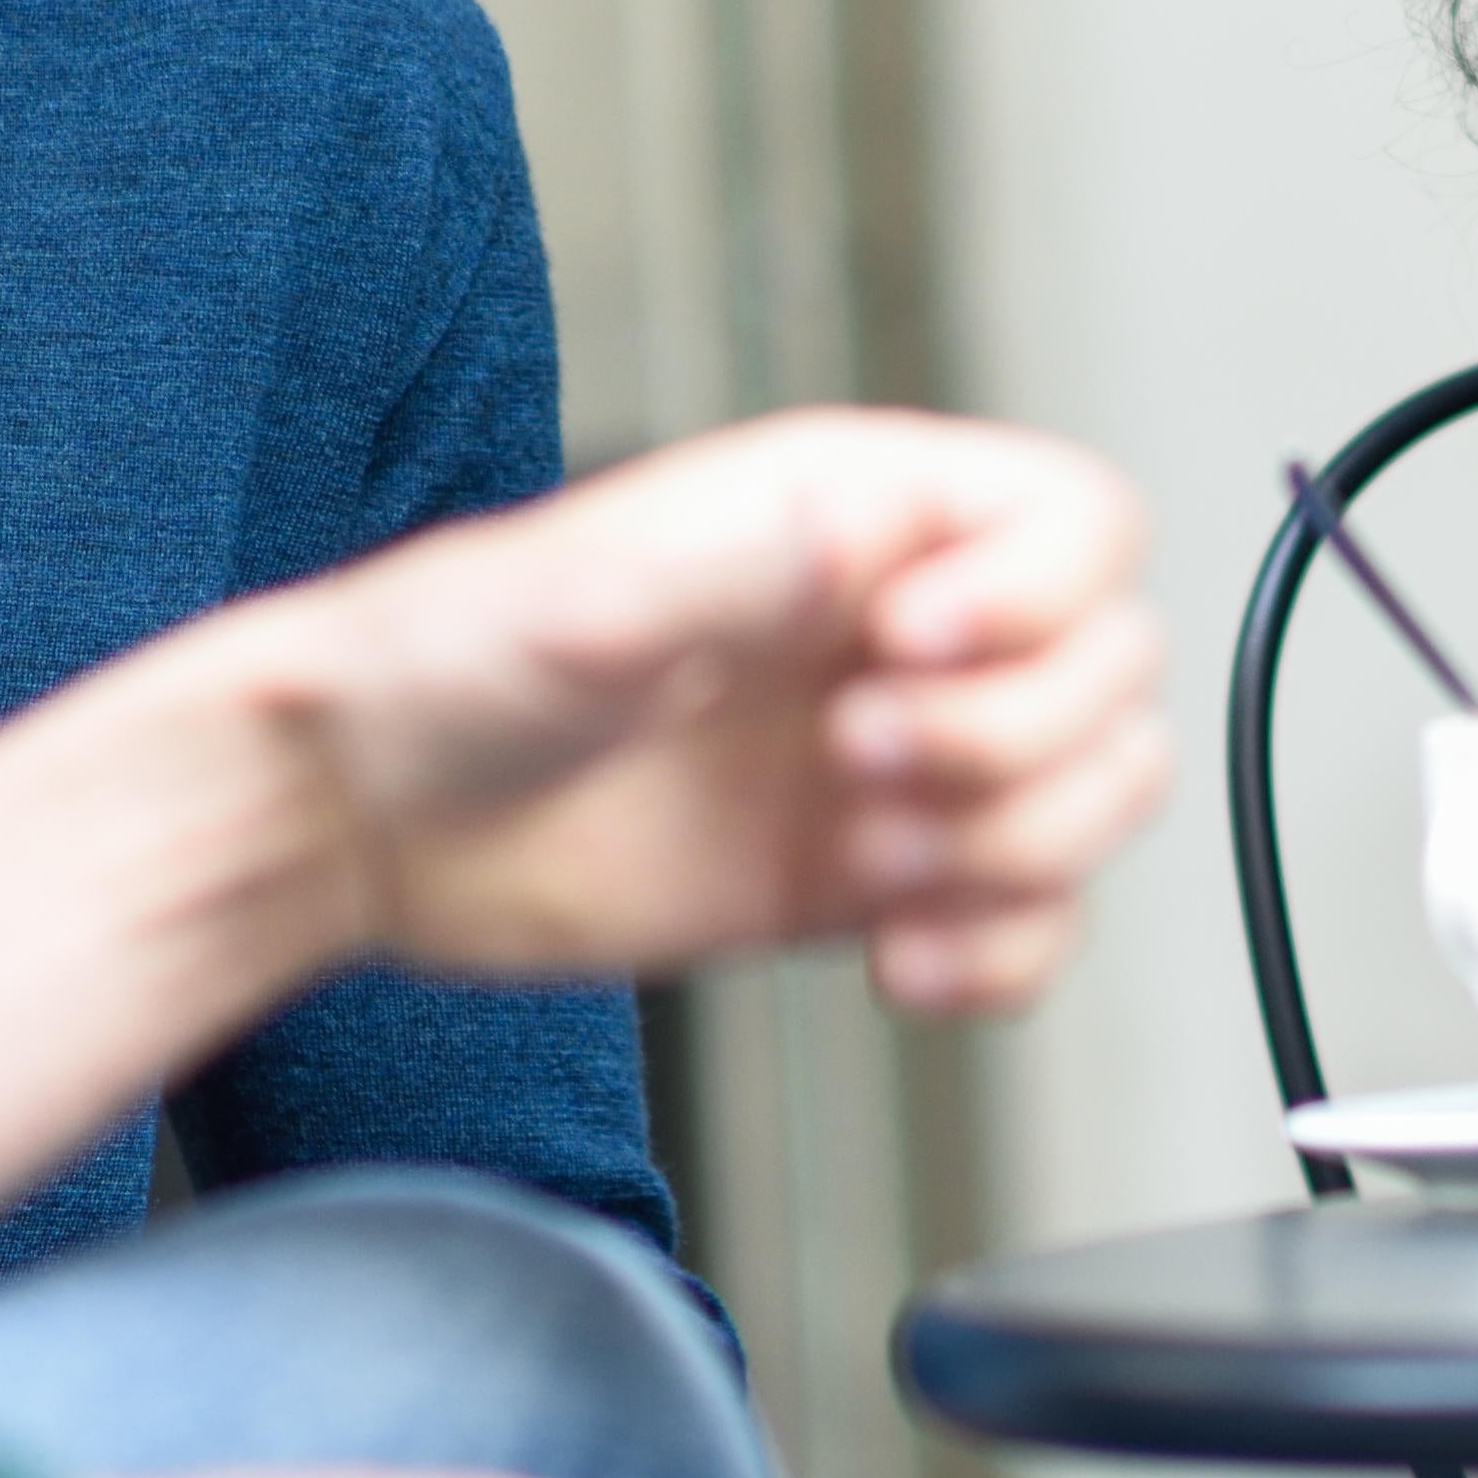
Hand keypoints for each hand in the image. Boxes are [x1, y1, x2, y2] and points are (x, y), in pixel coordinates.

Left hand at [260, 410, 1165, 1015]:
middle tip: (856, 769)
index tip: (907, 657)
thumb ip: (722, 571)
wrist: (362, 825)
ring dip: (1024, 853)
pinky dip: (1005, 957)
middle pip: (1116, 667)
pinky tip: (897, 964)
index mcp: (851, 513)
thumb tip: (852, 532)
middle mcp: (895, 628)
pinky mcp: (865, 876)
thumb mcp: (577, 601)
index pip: (1079, 520)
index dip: (1041, 598)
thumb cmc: (437, 667)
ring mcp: (891, 757)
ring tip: (875, 869)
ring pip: (1097, 793)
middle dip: (1020, 742)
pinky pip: (1029, 919)